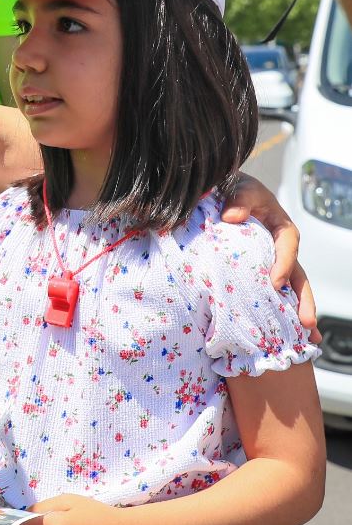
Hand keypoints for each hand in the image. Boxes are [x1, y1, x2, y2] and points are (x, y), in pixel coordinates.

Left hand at [222, 174, 318, 341]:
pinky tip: (282, 333)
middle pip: (297, 274)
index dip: (284, 263)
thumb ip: (239, 198)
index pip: (287, 244)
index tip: (274, 283)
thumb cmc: (231, 187)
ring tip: (307, 338)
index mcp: (279, 225)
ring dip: (296, 312)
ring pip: (288, 288)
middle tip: (306, 323)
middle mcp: (278, 247)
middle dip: (303, 299)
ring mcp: (269, 262)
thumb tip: (232, 217)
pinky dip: (276, 310)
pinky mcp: (255, 272)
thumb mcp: (239, 186)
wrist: (216, 193)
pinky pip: (267, 292)